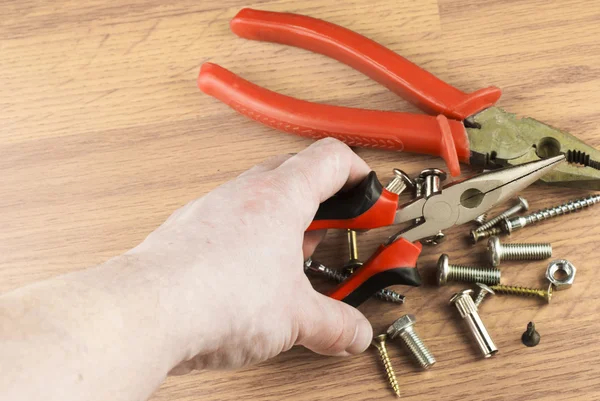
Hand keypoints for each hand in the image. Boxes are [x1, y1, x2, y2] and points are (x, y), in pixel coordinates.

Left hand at [132, 138, 373, 372]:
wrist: (146, 311)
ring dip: (287, 219)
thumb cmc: (214, 296)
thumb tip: (352, 333)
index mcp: (281, 197)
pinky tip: (255, 270)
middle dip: (326, 198)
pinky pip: (231, 219)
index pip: (330, 158)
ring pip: (261, 196)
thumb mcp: (294, 316)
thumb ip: (333, 325)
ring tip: (301, 254)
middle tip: (341, 225)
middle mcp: (245, 192)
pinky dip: (253, 236)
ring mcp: (213, 208)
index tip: (372, 196)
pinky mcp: (190, 230)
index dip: (359, 173)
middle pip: (296, 171)